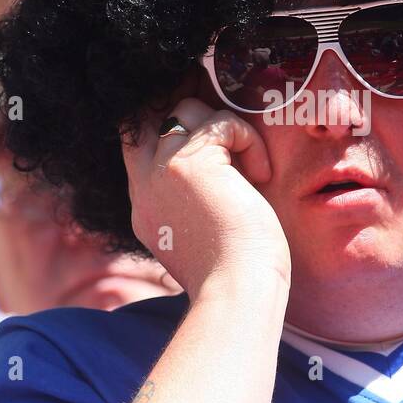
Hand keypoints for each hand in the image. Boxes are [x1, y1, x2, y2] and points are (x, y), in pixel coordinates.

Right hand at [121, 96, 291, 299]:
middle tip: (228, 133)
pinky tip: (261, 175)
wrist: (236, 291)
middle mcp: (145, 187)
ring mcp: (162, 172)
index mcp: (145, 209)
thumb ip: (195, 204)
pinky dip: (248, 140)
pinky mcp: (190, 164)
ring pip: (186, 110)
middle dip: (190, 114)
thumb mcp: (202, 236)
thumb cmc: (236, 274)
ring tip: (251, 169)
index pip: (141, 149)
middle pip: (151, 117)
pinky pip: (221, 122)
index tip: (214, 144)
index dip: (173, 134)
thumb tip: (224, 176)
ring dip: (226, 129)